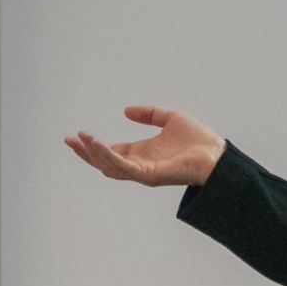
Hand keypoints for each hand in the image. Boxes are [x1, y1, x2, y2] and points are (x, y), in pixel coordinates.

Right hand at [65, 104, 222, 188]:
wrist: (217, 154)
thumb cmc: (199, 140)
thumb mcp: (169, 119)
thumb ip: (149, 114)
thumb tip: (126, 110)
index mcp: (142, 154)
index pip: (112, 152)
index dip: (93, 145)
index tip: (77, 135)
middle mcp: (140, 165)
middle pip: (105, 162)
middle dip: (86, 153)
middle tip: (69, 140)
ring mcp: (144, 172)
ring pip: (111, 166)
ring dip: (93, 153)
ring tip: (80, 139)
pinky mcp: (150, 175)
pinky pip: (125, 167)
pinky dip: (109, 156)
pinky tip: (98, 144)